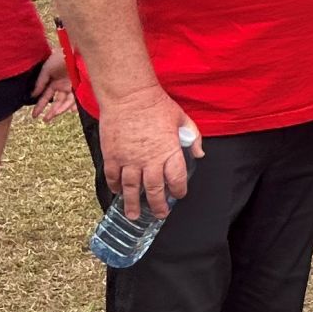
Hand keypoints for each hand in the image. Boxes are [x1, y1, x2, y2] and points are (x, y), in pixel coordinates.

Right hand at [30, 49, 75, 122]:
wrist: (74, 50)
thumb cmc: (60, 57)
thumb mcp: (46, 70)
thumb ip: (40, 83)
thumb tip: (33, 95)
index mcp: (54, 82)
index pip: (46, 96)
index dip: (40, 106)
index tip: (34, 115)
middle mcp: (63, 86)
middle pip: (57, 102)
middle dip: (51, 112)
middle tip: (46, 120)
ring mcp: (72, 86)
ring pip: (66, 102)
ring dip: (60, 110)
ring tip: (54, 115)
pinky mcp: (81, 86)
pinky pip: (78, 98)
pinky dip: (75, 105)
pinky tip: (72, 110)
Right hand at [98, 84, 198, 219]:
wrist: (129, 96)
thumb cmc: (156, 105)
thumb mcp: (182, 118)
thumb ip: (193, 137)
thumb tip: (199, 153)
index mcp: (169, 151)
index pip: (176, 179)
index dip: (178, 190)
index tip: (178, 195)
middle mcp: (149, 160)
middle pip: (154, 190)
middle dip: (158, 205)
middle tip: (160, 215)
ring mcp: (129, 159)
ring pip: (131, 188)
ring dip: (133, 204)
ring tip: (134, 215)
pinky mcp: (112, 155)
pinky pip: (113, 177)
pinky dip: (115, 187)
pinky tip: (118, 192)